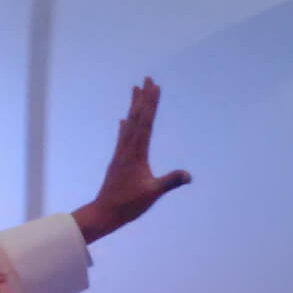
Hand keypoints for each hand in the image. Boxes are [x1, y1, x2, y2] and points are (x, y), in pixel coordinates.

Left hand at [72, 77, 190, 243]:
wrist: (104, 213)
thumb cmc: (128, 205)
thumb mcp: (152, 193)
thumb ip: (170, 182)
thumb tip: (188, 175)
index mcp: (136, 153)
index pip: (146, 123)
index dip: (151, 104)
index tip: (154, 87)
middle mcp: (127, 149)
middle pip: (137, 117)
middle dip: (143, 97)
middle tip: (146, 78)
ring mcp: (121, 154)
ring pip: (129, 125)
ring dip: (133, 106)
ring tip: (135, 90)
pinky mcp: (117, 161)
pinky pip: (122, 138)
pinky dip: (125, 126)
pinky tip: (124, 120)